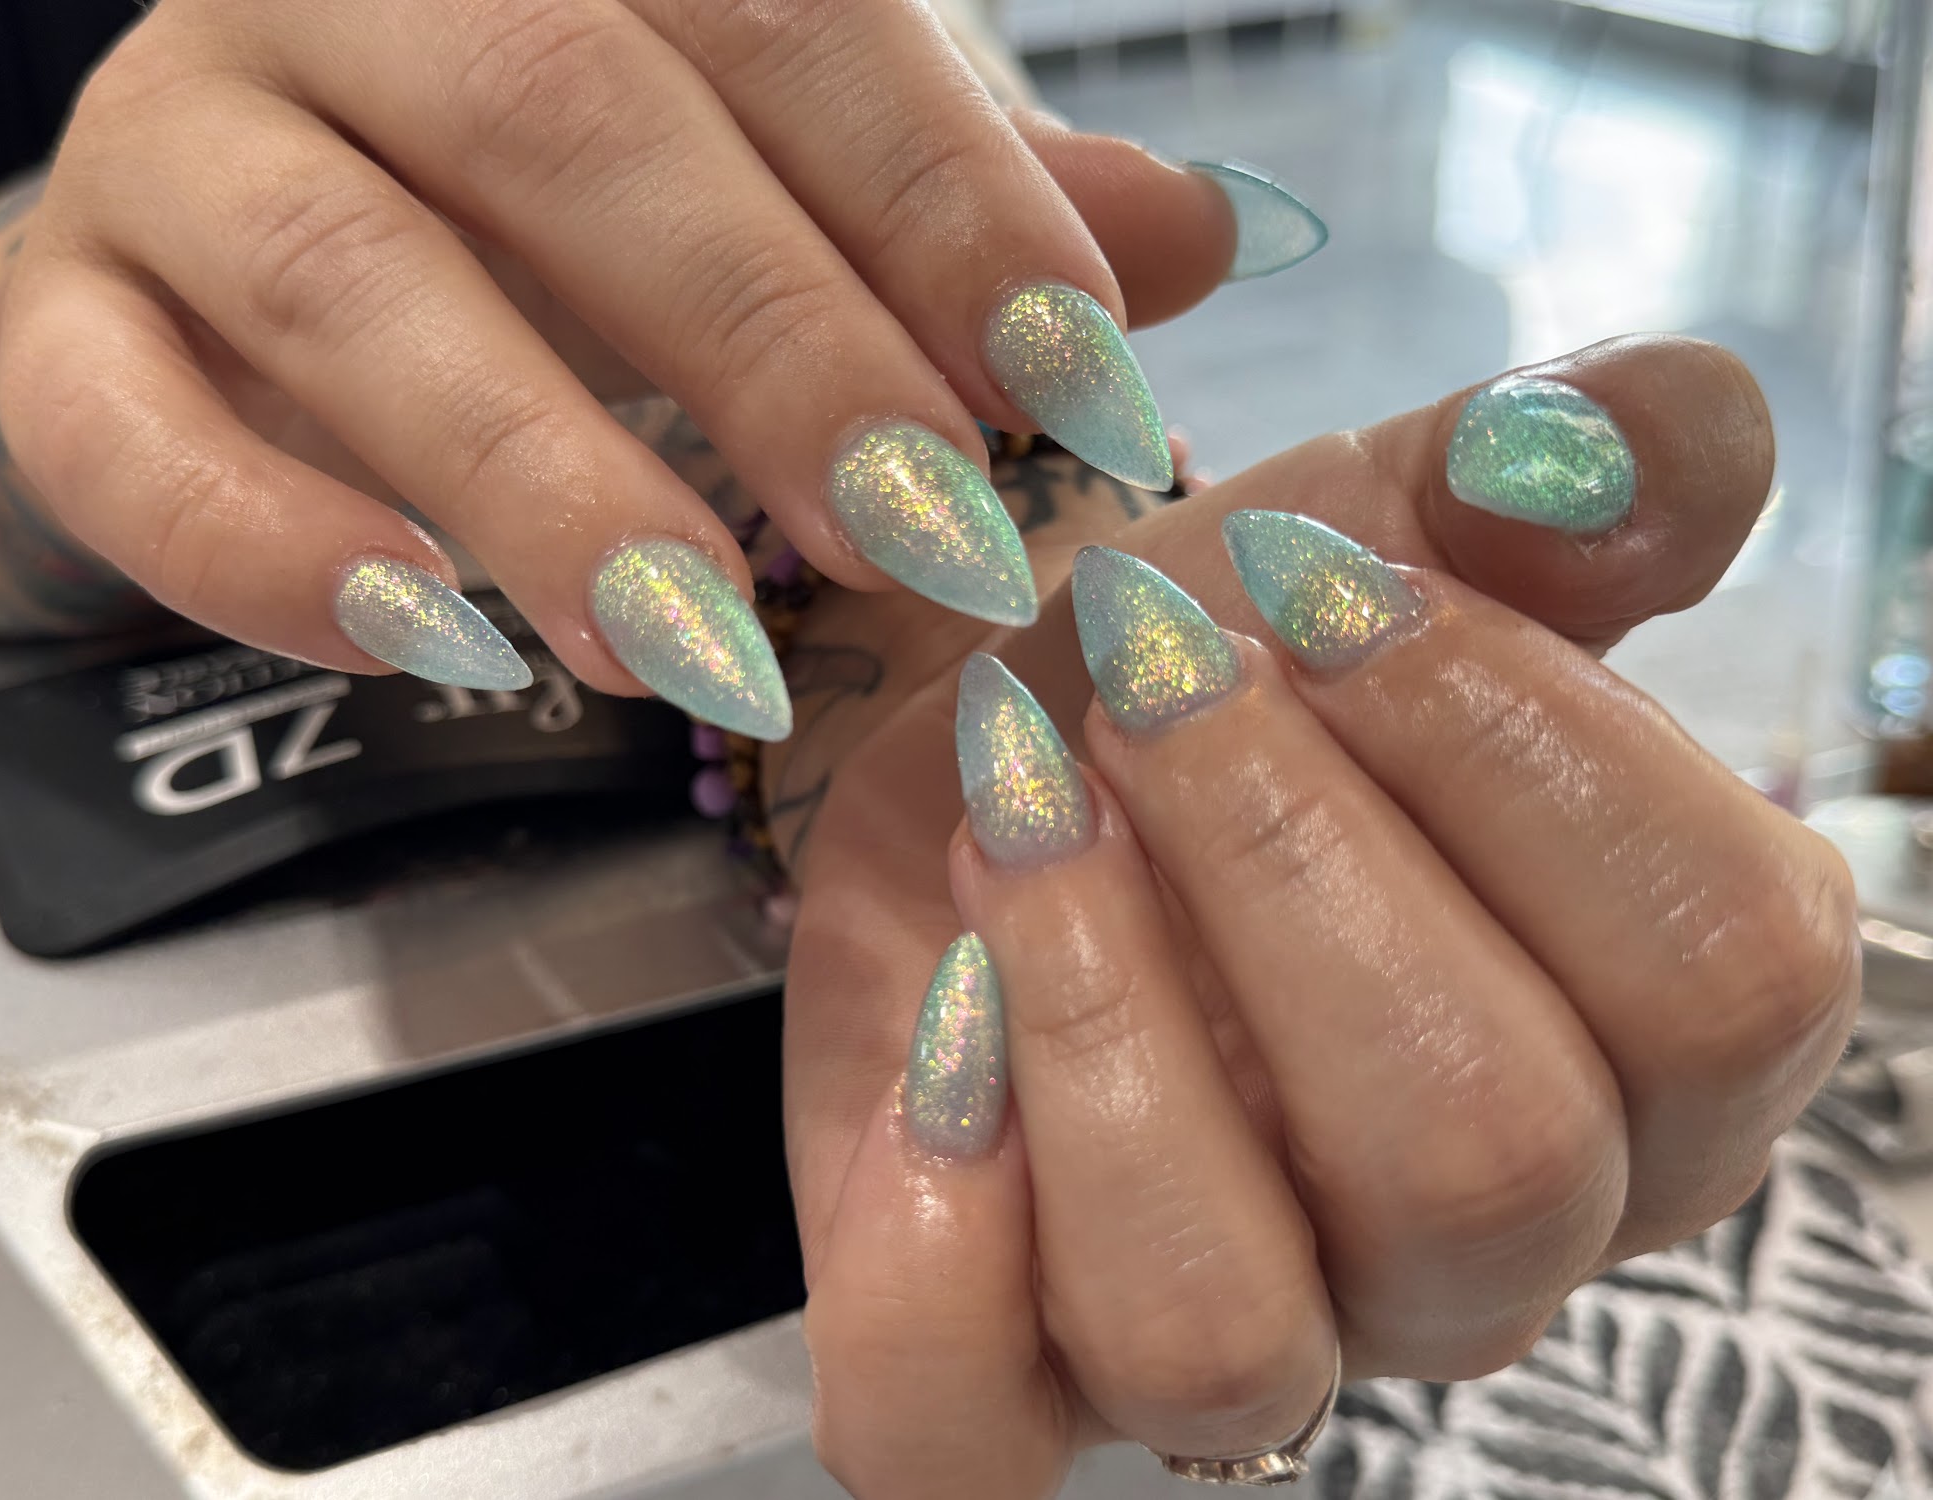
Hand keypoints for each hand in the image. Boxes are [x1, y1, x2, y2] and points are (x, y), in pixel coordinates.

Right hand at [0, 0, 1277, 704]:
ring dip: (543, 470)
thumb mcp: (758, 174)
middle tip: (924, 531)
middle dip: (770, 338)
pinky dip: (274, 545)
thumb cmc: (540, 210)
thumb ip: (947, 200)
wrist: (231, 248)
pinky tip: (439, 644)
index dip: (939, 192)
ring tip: (701, 639)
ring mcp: (176, 147)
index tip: (1078, 373)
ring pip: (344, 277)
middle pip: (565, 118)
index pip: (778, 11)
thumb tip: (1201, 236)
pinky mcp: (62, 320)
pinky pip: (123, 428)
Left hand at [781, 336, 1859, 1498]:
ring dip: (1106, 1027)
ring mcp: (1248, 1326)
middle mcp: (1474, 1235)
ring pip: (1229, 1327)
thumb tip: (1668, 431)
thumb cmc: (1219, 653)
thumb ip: (1558, 477)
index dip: (1528, 752)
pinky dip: (924, 1259)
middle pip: (1485, 1155)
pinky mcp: (1005, 1366)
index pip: (1725, 978)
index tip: (1332, 578)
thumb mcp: (1378, 529)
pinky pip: (969, 1430)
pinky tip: (931, 1035)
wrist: (996, 732)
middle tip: (1156, 675)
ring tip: (1024, 808)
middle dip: (1291, 861)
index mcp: (1640, 1043)